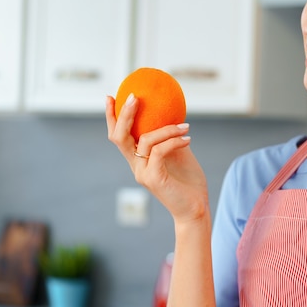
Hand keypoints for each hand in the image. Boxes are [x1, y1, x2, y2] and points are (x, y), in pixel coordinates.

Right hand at [105, 94, 208, 223]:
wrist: (196, 209)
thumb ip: (171, 138)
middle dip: (124, 114)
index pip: (119, 136)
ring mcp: (143, 173)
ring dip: (167, 129)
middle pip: (119, 136)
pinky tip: (188, 138)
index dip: (112, 117)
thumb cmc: (189, 182)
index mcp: (138, 160)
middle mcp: (136, 166)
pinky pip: (160, 151)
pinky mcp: (154, 179)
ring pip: (145, 140)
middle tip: (135, 96)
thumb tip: (175, 113)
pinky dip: (174, 141)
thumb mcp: (180, 153)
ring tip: (185, 126)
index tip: (111, 96)